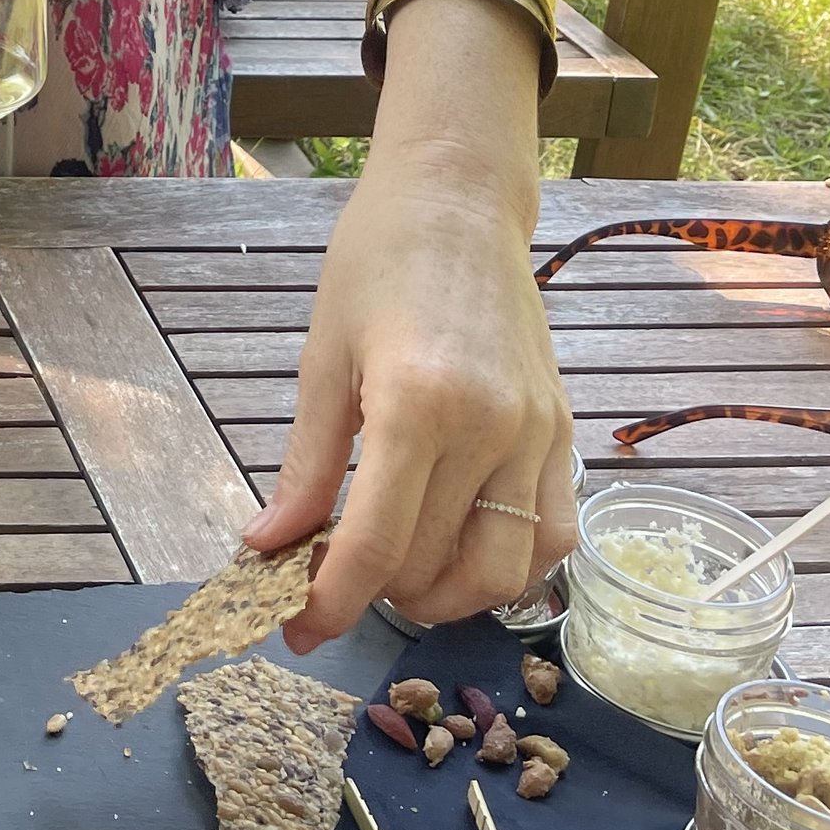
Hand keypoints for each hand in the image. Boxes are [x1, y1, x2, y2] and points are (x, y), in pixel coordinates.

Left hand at [244, 159, 576, 649]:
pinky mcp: (564, 431)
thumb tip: (265, 548)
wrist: (457, 199)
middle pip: (438, 568)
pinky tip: (461, 547)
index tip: (295, 630)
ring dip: (448, 595)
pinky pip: (552, 535)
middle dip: (376, 597)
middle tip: (333, 579)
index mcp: (418, 405)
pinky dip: (510, 566)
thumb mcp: (323, 359)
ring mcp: (538, 433)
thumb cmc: (375, 262)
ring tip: (398, 573)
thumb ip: (306, 466)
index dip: (330, 603)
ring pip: (507, 571)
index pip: (377, 547)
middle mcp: (491, 429)